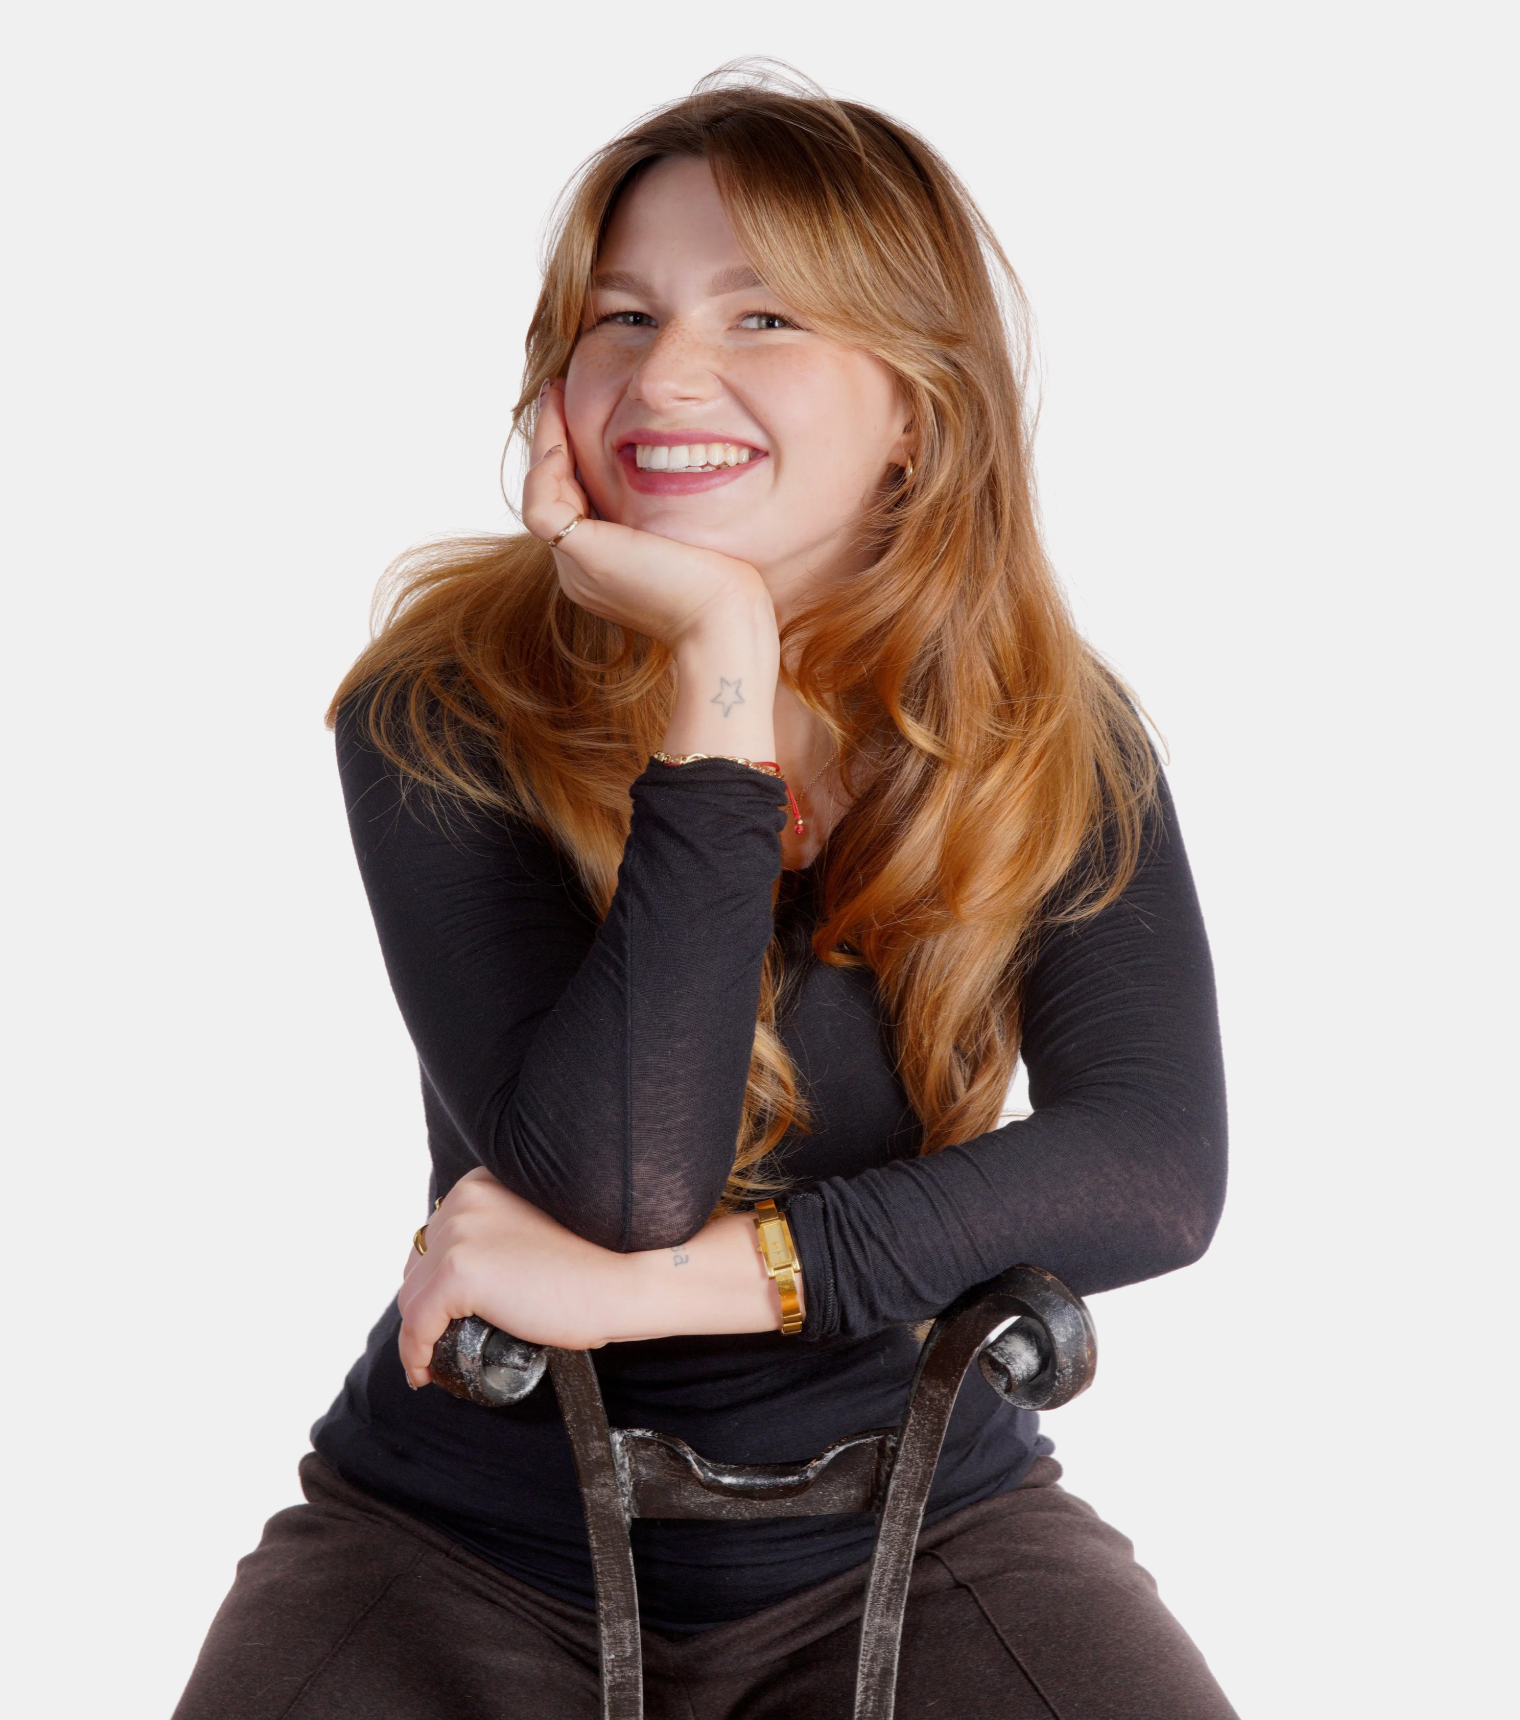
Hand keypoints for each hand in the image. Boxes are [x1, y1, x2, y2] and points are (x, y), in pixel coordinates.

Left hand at [397, 1168, 628, 1385]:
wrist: (623, 1279)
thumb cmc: (593, 1263)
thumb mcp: (532, 1228)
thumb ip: (498, 1234)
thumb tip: (472, 1276)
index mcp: (481, 1184)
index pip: (434, 1237)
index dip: (433, 1280)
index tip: (441, 1311)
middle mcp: (464, 1199)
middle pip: (418, 1264)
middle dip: (424, 1303)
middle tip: (439, 1338)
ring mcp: (460, 1234)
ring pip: (411, 1295)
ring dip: (417, 1332)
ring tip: (431, 1359)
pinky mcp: (460, 1272)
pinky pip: (416, 1325)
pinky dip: (414, 1354)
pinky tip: (424, 1372)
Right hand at [522, 381, 777, 654]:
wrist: (727, 620)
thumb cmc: (727, 580)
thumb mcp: (689, 531)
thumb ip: (665, 507)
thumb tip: (678, 457)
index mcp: (604, 564)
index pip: (573, 498)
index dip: (570, 452)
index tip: (576, 403)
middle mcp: (582, 569)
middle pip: (550, 493)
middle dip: (549, 438)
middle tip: (558, 388)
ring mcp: (577, 568)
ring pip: (538, 496)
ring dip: (543, 444)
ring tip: (556, 399)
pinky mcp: (582, 558)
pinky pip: (540, 508)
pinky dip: (547, 471)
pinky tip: (565, 443)